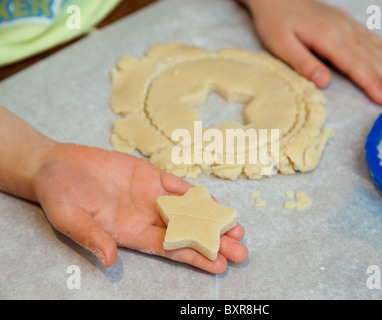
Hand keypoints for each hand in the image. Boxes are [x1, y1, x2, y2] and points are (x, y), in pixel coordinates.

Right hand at [33, 143, 247, 273]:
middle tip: (242, 251)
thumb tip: (110, 260)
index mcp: (130, 233)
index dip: (195, 257)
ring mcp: (150, 195)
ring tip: (239, 230)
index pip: (170, 249)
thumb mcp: (69, 218)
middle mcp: (146, 217)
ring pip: (189, 210)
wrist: (56, 164)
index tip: (220, 266)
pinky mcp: (150, 175)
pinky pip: (178, 186)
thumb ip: (91, 237)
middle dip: (214, 242)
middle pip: (187, 233)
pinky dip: (197, 194)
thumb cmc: (58, 194)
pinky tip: (215, 202)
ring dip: (212, 219)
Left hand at [241, 0, 381, 104]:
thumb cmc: (275, 22)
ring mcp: (346, 24)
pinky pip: (369, 36)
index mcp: (327, 38)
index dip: (370, 83)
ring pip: (374, 47)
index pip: (354, 65)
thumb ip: (304, 63)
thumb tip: (325, 83)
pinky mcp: (344, 21)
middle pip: (370, 58)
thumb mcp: (282, 45)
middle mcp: (342, 29)